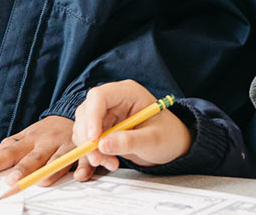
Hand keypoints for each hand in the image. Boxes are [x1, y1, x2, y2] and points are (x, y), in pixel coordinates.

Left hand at [0, 115, 77, 186]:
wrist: (74, 114)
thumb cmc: (48, 130)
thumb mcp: (28, 134)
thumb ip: (11, 145)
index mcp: (30, 140)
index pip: (10, 151)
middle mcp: (46, 143)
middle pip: (32, 158)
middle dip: (22, 169)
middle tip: (11, 180)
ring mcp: (64, 146)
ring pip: (57, 160)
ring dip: (50, 170)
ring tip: (41, 181)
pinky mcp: (81, 150)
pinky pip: (84, 160)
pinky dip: (83, 168)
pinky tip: (79, 176)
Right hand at [70, 80, 190, 180]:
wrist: (172, 145)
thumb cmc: (168, 136)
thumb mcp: (153, 140)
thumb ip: (129, 141)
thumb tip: (102, 145)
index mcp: (128, 92)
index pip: (99, 97)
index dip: (92, 117)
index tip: (93, 140)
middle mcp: (113, 100)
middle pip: (86, 112)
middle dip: (88, 138)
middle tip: (98, 159)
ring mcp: (106, 114)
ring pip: (83, 128)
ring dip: (90, 149)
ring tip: (110, 163)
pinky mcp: (102, 128)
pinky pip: (88, 140)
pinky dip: (93, 153)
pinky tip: (109, 161)